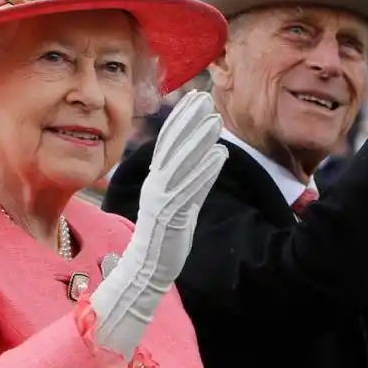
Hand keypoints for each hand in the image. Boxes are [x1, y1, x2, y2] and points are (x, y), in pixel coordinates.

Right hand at [91, 90, 227, 358]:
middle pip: (173, 146)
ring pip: (182, 163)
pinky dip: (205, 170)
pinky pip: (191, 189)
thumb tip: (208, 153)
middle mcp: (156, 185)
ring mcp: (163, 200)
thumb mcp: (175, 200)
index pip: (167, 141)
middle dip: (189, 120)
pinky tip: (220, 155)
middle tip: (206, 98)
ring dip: (199, 139)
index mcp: (155, 179)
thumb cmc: (164, 235)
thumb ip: (189, 178)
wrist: (147, 270)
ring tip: (216, 120)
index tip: (195, 97)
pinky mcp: (173, 217)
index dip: (181, 117)